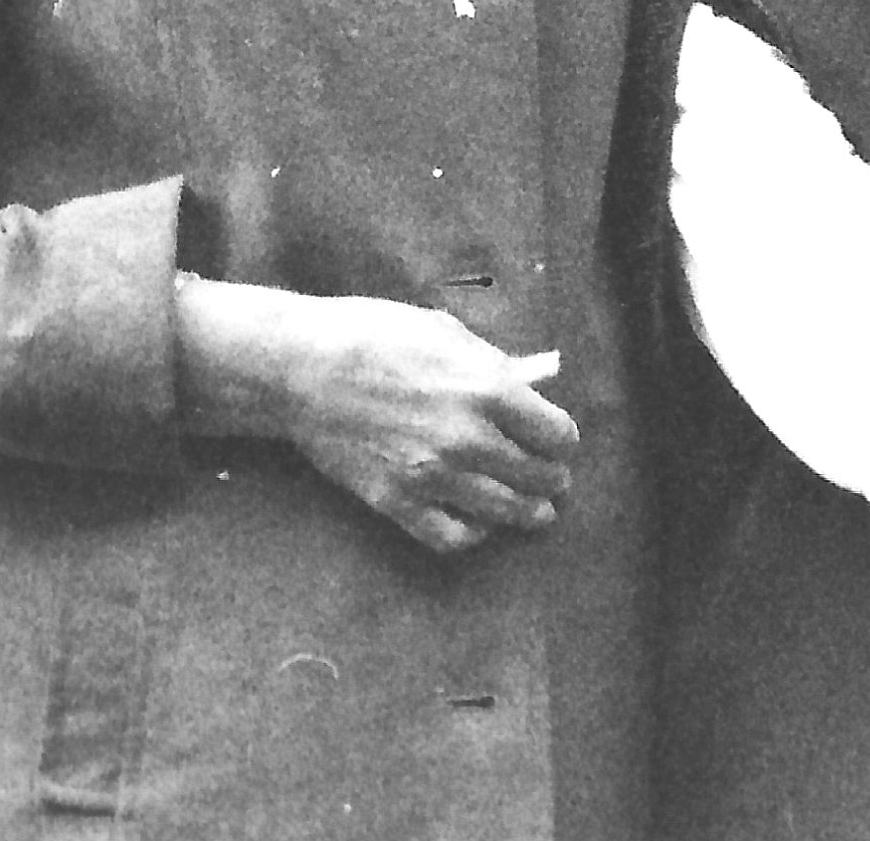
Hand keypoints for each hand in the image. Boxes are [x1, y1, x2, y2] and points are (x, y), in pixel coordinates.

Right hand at [177, 277, 576, 554]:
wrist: (306, 369)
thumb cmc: (378, 336)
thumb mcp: (449, 334)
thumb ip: (494, 365)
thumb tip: (530, 384)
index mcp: (488, 389)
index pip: (555, 433)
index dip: (563, 441)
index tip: (561, 444)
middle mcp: (467, 437)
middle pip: (536, 476)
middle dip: (552, 481)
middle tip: (555, 482)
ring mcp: (431, 474)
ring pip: (503, 511)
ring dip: (528, 514)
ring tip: (537, 513)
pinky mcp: (395, 500)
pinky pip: (450, 536)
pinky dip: (473, 535)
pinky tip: (479, 524)